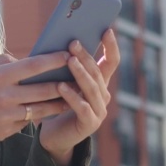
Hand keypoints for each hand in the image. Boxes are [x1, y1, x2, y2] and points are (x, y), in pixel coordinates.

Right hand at [0, 52, 75, 141]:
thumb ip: (3, 62)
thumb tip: (26, 59)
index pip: (32, 66)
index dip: (53, 60)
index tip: (68, 54)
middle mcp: (4, 96)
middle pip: (43, 90)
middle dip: (64, 83)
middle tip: (80, 77)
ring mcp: (7, 116)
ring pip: (41, 109)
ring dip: (60, 102)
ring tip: (74, 96)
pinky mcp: (7, 130)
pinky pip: (29, 121)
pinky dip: (40, 115)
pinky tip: (51, 109)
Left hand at [38, 29, 119, 165]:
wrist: (55, 137)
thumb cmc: (57, 105)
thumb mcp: (64, 82)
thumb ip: (67, 67)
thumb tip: (58, 41)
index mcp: (100, 84)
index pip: (111, 62)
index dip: (110, 46)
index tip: (107, 29)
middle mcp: (103, 96)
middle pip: (98, 72)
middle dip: (86, 56)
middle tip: (73, 42)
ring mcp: (99, 111)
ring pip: (91, 89)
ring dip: (80, 73)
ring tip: (70, 60)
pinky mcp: (89, 124)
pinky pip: (82, 107)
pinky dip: (72, 96)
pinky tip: (61, 87)